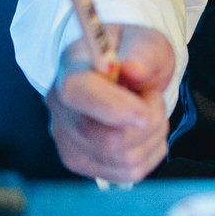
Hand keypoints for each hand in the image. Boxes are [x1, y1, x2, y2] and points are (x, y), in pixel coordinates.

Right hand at [46, 24, 176, 184]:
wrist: (124, 74)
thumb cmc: (133, 56)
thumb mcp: (146, 42)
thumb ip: (144, 53)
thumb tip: (135, 69)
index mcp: (71, 71)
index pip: (79, 95)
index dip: (114, 108)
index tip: (144, 113)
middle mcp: (61, 109)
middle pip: (108, 140)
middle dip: (149, 121)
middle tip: (151, 96)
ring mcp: (68, 142)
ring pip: (125, 160)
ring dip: (153, 136)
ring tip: (145, 110)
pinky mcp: (82, 164)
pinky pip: (129, 173)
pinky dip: (149, 153)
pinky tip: (141, 131)